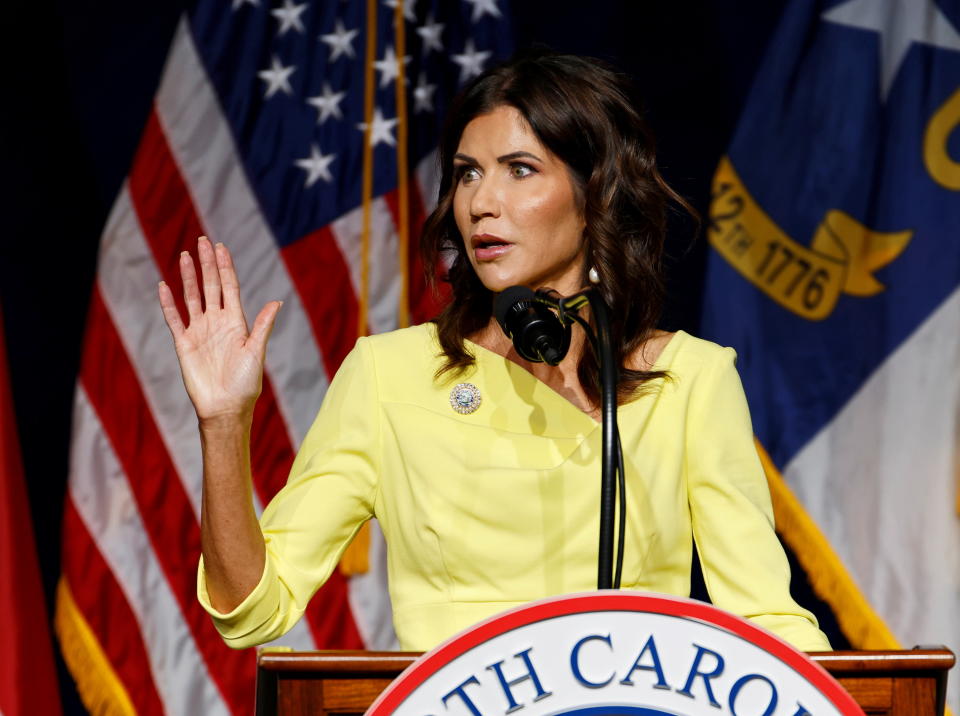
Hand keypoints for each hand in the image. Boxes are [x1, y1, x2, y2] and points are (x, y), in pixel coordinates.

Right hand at [158, 236, 280, 424]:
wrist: (225, 407)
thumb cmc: (246, 383)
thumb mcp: (256, 352)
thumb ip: (262, 326)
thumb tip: (276, 302)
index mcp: (237, 322)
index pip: (229, 287)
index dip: (225, 267)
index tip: (221, 247)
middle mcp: (217, 322)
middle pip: (211, 286)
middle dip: (207, 264)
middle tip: (202, 241)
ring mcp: (200, 331)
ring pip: (192, 297)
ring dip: (188, 277)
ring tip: (184, 256)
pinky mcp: (184, 344)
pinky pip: (174, 319)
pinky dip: (168, 303)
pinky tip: (164, 286)